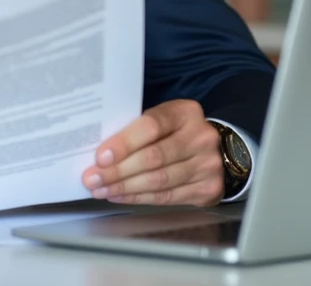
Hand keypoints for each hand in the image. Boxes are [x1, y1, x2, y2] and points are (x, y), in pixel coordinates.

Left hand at [82, 99, 222, 206]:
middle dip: (118, 171)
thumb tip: (100, 153)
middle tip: (92, 179)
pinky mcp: (208, 188)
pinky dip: (139, 198)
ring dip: (125, 188)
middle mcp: (201, 137)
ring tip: (101, 190)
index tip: (100, 157)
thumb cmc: (176, 133)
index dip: (124, 143)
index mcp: (186, 112)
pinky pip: (166, 197)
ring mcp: (207, 165)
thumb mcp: (163, 120)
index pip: (152, 126)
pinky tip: (120, 196)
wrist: (217, 152)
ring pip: (159, 180)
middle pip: (154, 157)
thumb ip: (137, 129)